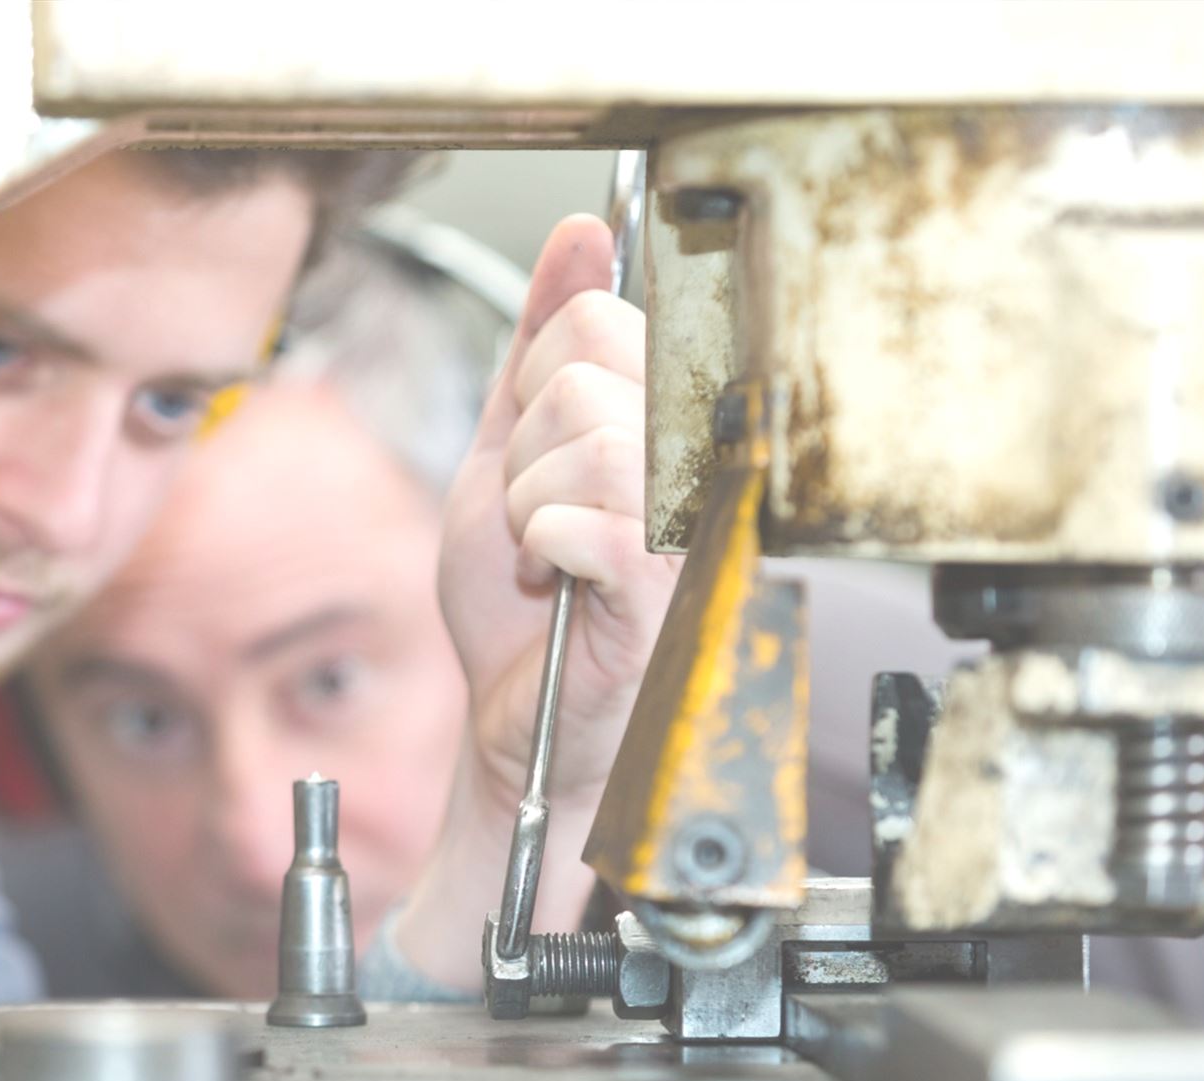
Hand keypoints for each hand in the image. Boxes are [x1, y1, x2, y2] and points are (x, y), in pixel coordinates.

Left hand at [396, 214, 680, 988]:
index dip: (532, 387)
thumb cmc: (522, 607)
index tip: (537, 457)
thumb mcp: (506, 452)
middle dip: (525, 454)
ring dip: (532, 508)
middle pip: (584, 370)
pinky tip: (558, 586)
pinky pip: (590, 521)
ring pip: (587, 439)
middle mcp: (696, 460)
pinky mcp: (677, 591)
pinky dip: (544, 551)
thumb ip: (540, 342)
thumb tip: (581, 234)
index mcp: (664, 416)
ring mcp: (696, 524)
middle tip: (540, 521)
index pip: (594, 317)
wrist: (512, 722)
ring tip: (549, 557)